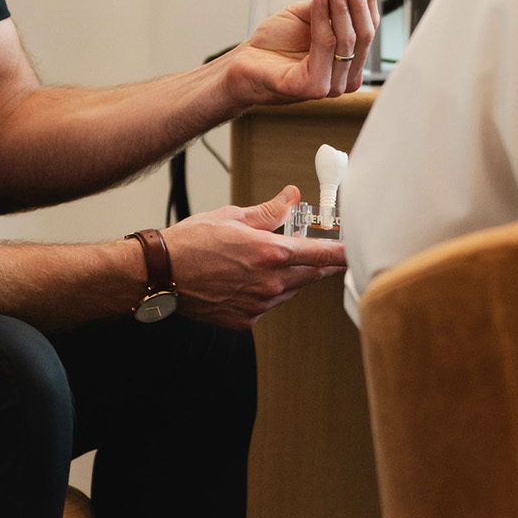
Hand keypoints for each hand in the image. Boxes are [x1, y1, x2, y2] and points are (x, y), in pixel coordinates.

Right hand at [163, 186, 348, 329]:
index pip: (322, 255)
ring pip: (290, 292)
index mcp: (270, 253)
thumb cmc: (191, 243)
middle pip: (311, 276)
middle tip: (311, 252)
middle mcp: (269, 283)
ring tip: (264, 263)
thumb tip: (292, 198)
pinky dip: (266, 293)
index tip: (356, 252)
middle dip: (314, 264)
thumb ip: (269, 211)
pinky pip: (268, 305)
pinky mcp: (246, 319)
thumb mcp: (233, 216)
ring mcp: (258, 304)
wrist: (161, 274)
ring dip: (289, 278)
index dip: (343, 254)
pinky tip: (246, 280)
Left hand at [223, 0, 380, 105]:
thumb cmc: (274, 45)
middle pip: (362, 36)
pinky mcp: (311, 86)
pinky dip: (322, 18)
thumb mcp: (308, 17)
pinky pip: (324, 45)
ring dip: (340, 7)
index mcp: (348, 65)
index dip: (368, 3)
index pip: (368, 31)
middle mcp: (343, 79)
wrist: (243, 63)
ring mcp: (329, 86)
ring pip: (346, 40)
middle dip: (357, 3)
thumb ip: (331, 5)